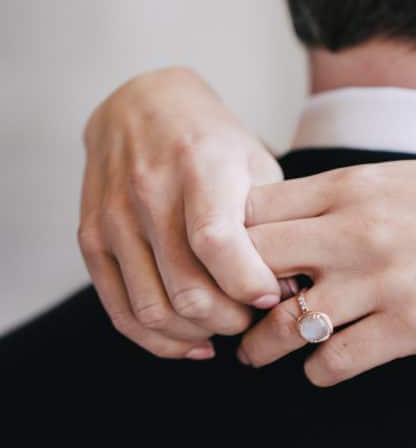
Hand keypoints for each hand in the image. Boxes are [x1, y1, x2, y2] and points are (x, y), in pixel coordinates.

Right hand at [77, 67, 285, 358]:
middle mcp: (149, 193)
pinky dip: (160, 340)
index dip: (248, 282)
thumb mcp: (255, 162)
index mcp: (199, 166)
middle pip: (187, 288)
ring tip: (228, 327)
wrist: (141, 106)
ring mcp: (113, 219)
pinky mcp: (91, 240)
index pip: (217, 242)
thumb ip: (272, 222)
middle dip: (231, 319)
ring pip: (154, 310)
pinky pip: (121, 312)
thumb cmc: (212, 140)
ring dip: (199, 334)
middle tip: (255, 317)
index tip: (273, 296)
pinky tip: (194, 342)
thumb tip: (291, 288)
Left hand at [239, 152, 415, 385]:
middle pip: (249, 267)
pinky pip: (335, 361)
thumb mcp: (395, 177)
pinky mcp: (413, 326)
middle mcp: (354, 232)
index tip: (228, 262)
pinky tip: (323, 365)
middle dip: (227, 297)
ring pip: (283, 326)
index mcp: (348, 187)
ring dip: (260, 348)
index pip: (248, 213)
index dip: (226, 242)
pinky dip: (318, 370)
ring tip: (256, 355)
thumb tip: (288, 227)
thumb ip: (339, 199)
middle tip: (225, 317)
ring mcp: (381, 282)